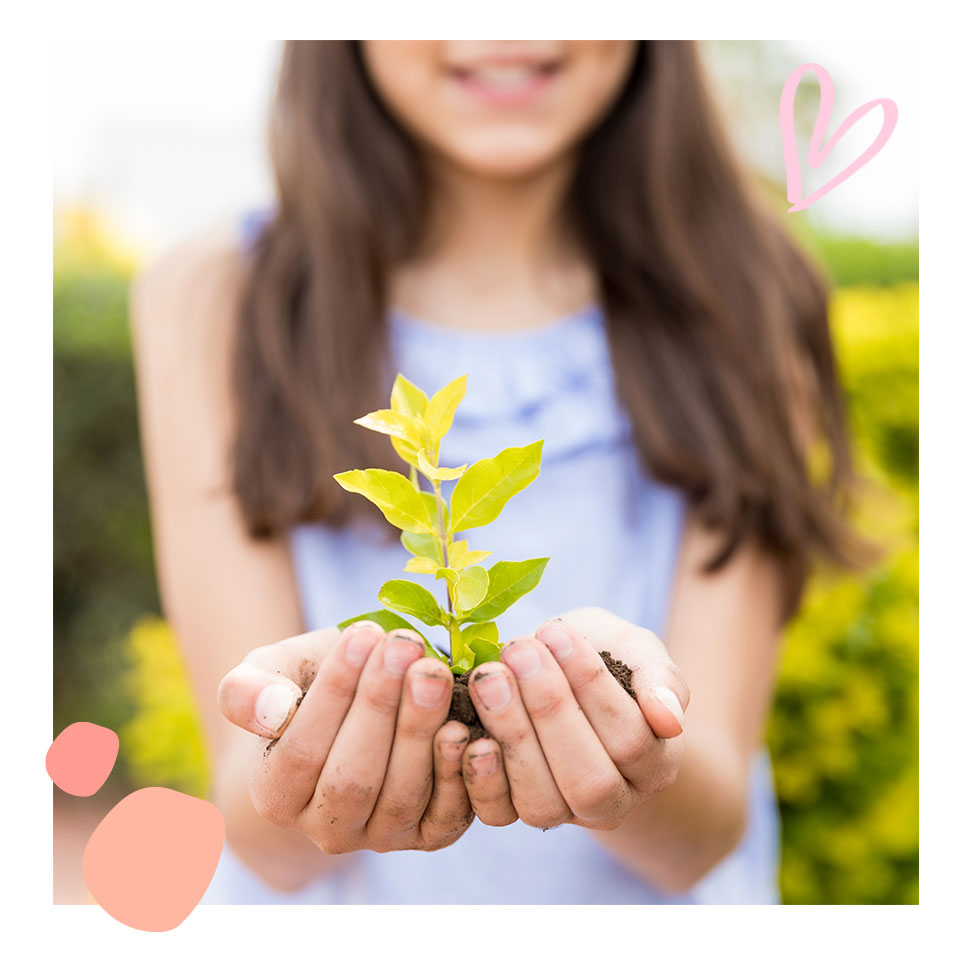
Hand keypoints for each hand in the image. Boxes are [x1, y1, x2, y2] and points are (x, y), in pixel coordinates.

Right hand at [217, 621, 474, 852]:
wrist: (359, 707)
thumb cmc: (310, 682)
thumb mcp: (272, 671)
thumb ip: (248, 689)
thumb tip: (269, 711)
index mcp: (277, 795)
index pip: (301, 751)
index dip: (334, 692)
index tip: (362, 633)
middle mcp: (327, 830)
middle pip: (353, 778)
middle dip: (380, 706)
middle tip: (404, 644)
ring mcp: (381, 836)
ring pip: (400, 795)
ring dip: (419, 729)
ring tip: (432, 671)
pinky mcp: (430, 833)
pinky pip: (445, 815)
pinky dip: (455, 772)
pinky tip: (460, 724)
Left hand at [459, 606, 689, 830]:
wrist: (560, 673)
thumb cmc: (605, 656)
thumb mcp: (636, 650)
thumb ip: (660, 678)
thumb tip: (670, 719)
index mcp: (654, 764)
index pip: (631, 738)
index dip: (592, 686)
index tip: (555, 631)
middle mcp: (613, 802)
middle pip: (589, 780)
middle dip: (550, 711)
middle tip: (519, 652)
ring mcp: (562, 813)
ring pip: (542, 803)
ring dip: (512, 735)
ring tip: (490, 676)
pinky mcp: (514, 811)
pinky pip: (497, 813)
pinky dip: (479, 775)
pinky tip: (464, 725)